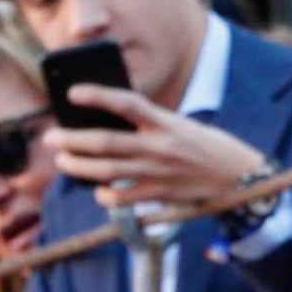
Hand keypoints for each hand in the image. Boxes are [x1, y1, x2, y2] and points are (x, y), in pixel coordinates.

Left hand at [49, 86, 276, 220]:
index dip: (98, 96)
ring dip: (79, 167)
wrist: (240, 177)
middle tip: (51, 138)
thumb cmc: (209, 147)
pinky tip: (98, 192)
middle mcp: (160, 147)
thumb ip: (150, 124)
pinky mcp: (161, 195)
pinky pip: (124, 198)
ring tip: (63, 162)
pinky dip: (106, 196)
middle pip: (106, 142)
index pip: (126, 103)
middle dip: (72, 140)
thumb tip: (111, 122)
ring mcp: (159, 174)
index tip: (73, 93)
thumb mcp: (182, 125)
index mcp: (166, 123)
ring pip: (107, 171)